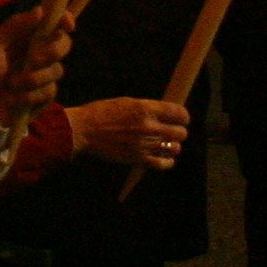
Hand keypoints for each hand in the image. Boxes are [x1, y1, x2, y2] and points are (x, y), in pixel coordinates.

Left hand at [0, 10, 68, 121]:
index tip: (67, 25)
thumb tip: (40, 10)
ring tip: (12, 85)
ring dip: (34, 78)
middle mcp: (40, 53)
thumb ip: (14, 25)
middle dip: (52, 51)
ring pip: (57, 70)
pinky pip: (49, 92)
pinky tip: (14, 99)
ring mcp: (44, 75)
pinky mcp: (44, 96)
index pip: (54, 24)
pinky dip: (30, 96)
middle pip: (64, 45)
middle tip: (33, 59)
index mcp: (29, 37)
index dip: (65, 21)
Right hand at [64, 94, 187, 169]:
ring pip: (174, 148)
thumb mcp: (127, 102)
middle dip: (179, 131)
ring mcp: (144, 145)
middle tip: (173, 131)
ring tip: (167, 144)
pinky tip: (164, 157)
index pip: (179, 113)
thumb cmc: (102, 113)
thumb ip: (148, 108)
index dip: (183, 116)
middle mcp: (148, 127)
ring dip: (173, 146)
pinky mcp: (138, 159)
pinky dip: (167, 162)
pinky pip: (163, 164)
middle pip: (180, 133)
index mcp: (146, 109)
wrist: (83, 130)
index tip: (180, 118)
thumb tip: (166, 113)